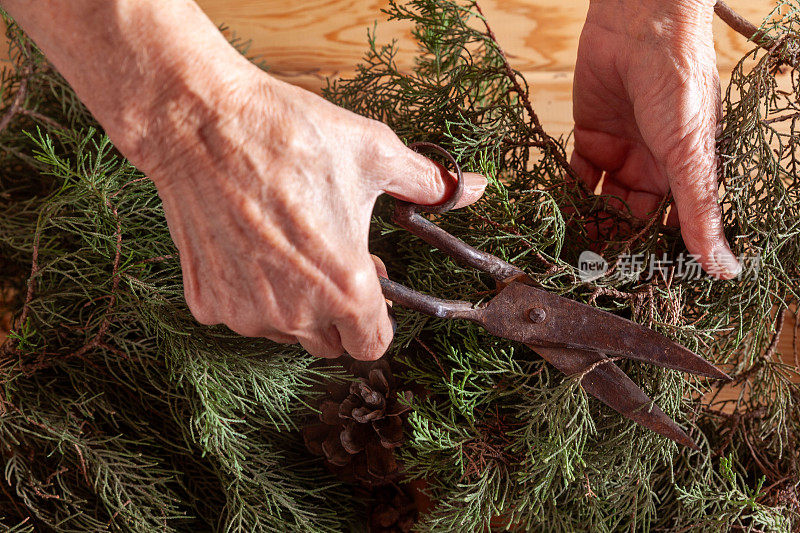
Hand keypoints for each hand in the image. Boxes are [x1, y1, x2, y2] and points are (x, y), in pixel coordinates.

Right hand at [0, 0, 486, 359]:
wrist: (201, 123)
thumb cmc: (289, 136)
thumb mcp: (374, 153)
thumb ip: (429, 185)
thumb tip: (474, 189)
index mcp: (347, 286)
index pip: (373, 347)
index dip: (377, 321)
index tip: (372, 292)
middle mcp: (296, 312)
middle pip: (331, 344)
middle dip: (338, 312)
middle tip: (332, 260)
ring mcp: (247, 312)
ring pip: (286, 332)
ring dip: (296, 305)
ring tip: (291, 249)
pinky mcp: (207, 303)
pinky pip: (243, 315)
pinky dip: (251, 292)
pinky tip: (250, 247)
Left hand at [572, 0, 740, 278]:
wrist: (639, 23)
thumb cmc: (677, 81)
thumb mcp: (690, 153)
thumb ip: (699, 211)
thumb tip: (724, 267)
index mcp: (686, 172)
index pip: (671, 225)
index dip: (654, 251)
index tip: (634, 280)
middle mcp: (654, 166)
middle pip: (632, 217)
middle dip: (614, 240)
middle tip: (591, 270)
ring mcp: (621, 152)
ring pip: (602, 200)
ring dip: (588, 221)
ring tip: (569, 249)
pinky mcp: (589, 136)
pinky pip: (577, 175)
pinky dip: (569, 193)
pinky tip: (558, 214)